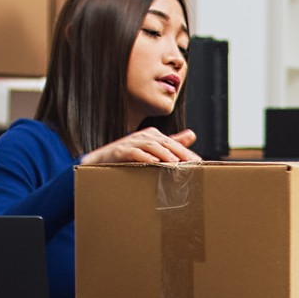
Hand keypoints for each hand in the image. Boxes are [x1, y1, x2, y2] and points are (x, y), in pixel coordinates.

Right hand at [81, 127, 200, 164]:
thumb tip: (192, 134)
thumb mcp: (151, 150)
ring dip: (164, 154)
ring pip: (151, 146)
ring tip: (175, 163)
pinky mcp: (119, 152)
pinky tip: (153, 163)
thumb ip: (171, 143)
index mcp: (151, 135)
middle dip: (179, 152)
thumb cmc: (128, 157)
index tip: (198, 162)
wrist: (100, 163)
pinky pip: (133, 153)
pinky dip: (144, 157)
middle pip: (164, 143)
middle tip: (192, 163)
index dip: (185, 151)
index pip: (172, 143)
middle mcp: (142, 135)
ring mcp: (130, 143)